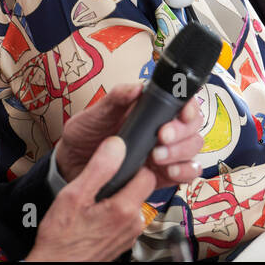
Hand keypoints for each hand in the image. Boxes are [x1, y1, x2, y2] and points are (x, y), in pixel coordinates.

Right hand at [26, 137, 154, 261]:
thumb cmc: (61, 238)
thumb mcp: (74, 195)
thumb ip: (99, 168)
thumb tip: (117, 145)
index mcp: (124, 210)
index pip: (147, 174)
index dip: (132, 164)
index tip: (116, 163)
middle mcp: (133, 223)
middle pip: (140, 188)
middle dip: (123, 180)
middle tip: (98, 183)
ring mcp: (129, 234)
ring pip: (132, 202)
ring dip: (117, 197)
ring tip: (93, 201)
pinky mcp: (123, 241)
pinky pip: (126, 217)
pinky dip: (114, 212)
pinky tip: (95, 215)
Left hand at [55, 84, 203, 188]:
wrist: (73, 166)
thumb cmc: (85, 135)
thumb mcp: (95, 114)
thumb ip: (115, 99)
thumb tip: (136, 88)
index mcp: (151, 109)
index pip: (182, 102)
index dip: (189, 105)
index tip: (182, 113)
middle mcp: (163, 129)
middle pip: (192, 126)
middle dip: (182, 131)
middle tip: (162, 136)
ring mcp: (165, 153)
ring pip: (192, 149)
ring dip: (181, 152)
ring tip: (157, 157)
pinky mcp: (162, 176)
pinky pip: (186, 174)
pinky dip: (184, 172)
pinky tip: (169, 172)